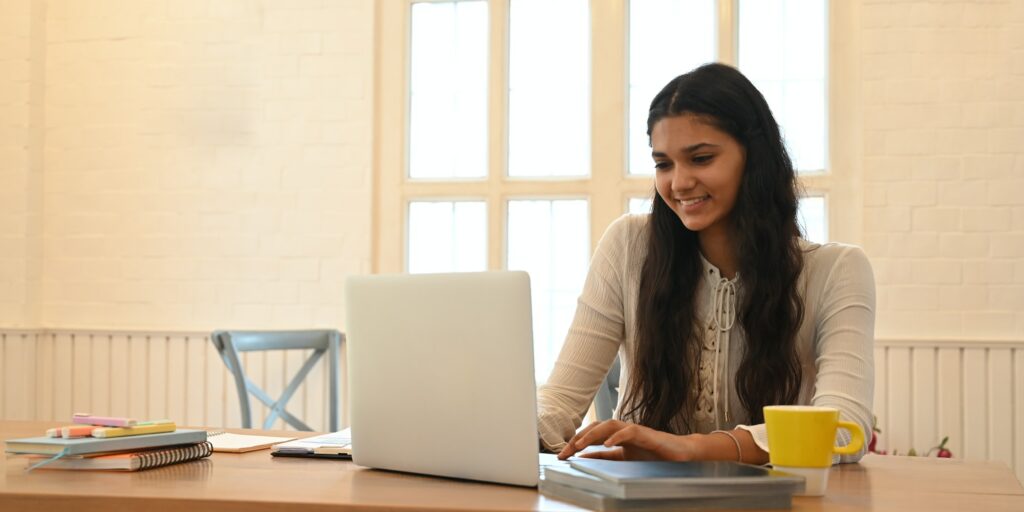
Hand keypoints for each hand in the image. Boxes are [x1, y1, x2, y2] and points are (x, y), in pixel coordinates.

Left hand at [556, 420, 700, 460]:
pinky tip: (606, 444)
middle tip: (565, 451)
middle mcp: (622, 430)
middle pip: (596, 427)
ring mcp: (633, 430)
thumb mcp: (623, 459)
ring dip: (593, 434)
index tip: (562, 455)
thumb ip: (604, 458)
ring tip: (580, 445)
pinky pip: (628, 431)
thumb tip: (582, 458)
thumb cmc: (653, 455)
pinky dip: (616, 436)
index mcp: (615, 436)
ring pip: (609, 425)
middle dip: (579, 438)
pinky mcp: (646, 433)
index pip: (591, 435)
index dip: (575, 443)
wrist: (679, 455)